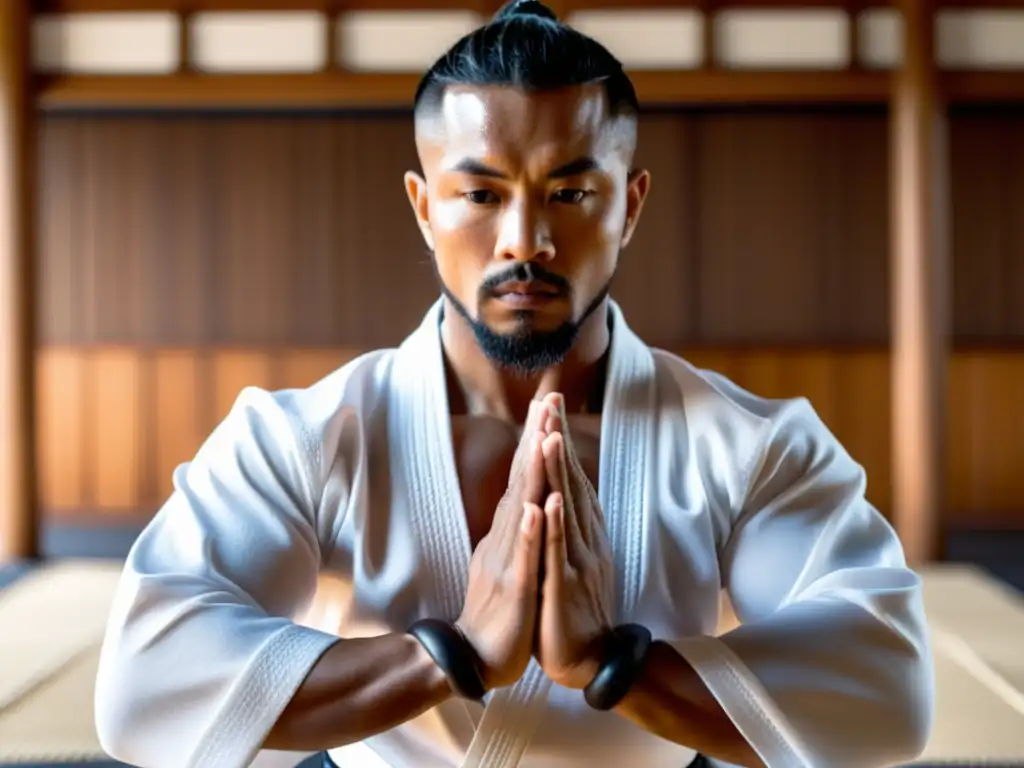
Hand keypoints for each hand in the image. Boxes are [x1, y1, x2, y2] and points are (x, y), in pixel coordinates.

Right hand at [455, 401, 546, 690]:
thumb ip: (513, 529)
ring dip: (532, 472)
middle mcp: (504, 539)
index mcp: (507, 533)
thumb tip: (520, 497)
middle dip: (535, 439)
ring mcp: (507, 562)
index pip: (523, 477)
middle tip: (547, 400)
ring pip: (521, 510)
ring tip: (543, 436)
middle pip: (520, 481)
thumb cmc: (499, 610)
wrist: (476, 659)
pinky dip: (528, 532)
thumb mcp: (507, 560)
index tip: (548, 404)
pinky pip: (523, 558)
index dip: (536, 440)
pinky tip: (534, 507)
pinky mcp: (514, 590)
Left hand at [532, 395, 615, 689]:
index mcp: (581, 531)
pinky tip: (548, 501)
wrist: (587, 659)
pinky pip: (557, 553)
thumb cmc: (574, 606)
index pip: (570, 476)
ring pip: (565, 509)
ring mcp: (576, 562)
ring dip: (559, 472)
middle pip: (570, 481)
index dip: (559, 440)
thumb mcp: (572, 556)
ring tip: (551, 435)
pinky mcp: (564, 588)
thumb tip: (562, 489)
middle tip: (550, 400)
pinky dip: (553, 526)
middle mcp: (583, 539)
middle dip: (559, 440)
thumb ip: (568, 523)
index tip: (549, 403)